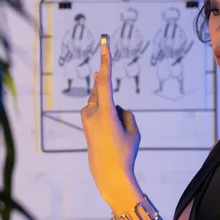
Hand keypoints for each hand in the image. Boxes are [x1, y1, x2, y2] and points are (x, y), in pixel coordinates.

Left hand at [80, 43, 140, 199]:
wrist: (108, 174)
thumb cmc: (125, 153)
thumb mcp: (134, 131)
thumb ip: (126, 113)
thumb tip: (115, 107)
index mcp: (106, 113)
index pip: (104, 81)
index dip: (106, 62)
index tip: (104, 45)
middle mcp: (92, 114)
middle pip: (105, 93)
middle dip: (114, 101)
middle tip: (118, 125)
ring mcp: (86, 119)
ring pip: (101, 102)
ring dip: (110, 110)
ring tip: (114, 134)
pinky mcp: (85, 124)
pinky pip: (98, 110)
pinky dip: (106, 116)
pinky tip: (109, 133)